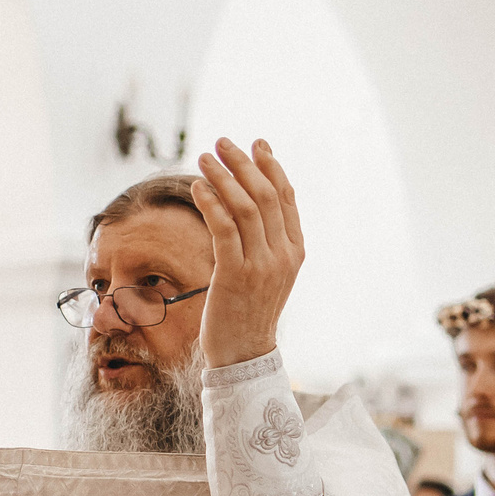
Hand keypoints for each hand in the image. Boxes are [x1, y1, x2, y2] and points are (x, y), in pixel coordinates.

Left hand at [189, 138, 303, 368]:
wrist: (243, 353)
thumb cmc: (248, 311)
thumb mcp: (267, 273)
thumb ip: (266, 241)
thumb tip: (251, 204)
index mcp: (295, 252)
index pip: (287, 198)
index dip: (272, 167)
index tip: (257, 143)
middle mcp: (283, 255)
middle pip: (266, 196)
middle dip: (244, 164)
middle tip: (223, 142)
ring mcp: (262, 266)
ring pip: (245, 207)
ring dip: (224, 177)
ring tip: (205, 157)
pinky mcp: (235, 275)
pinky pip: (224, 229)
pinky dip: (211, 203)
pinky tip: (198, 187)